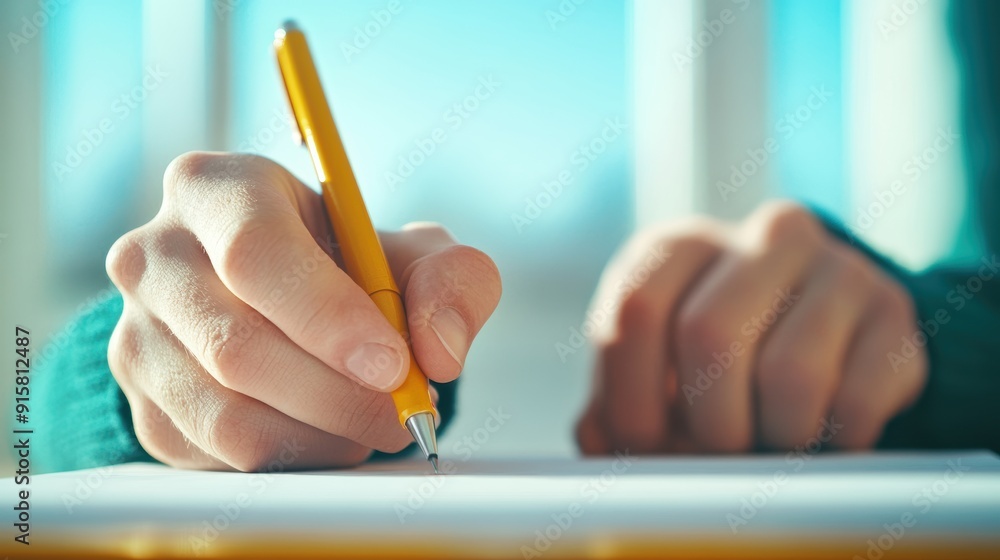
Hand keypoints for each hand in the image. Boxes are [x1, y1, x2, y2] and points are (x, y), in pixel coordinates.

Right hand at [106, 152, 500, 470]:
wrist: (290, 305)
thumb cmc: (351, 267)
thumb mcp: (415, 254)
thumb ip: (451, 281)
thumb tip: (440, 352)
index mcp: (215, 190)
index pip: (254, 253)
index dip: (327, 317)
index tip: (393, 364)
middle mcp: (155, 256)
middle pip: (235, 347)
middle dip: (338, 396)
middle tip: (402, 412)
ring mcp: (136, 335)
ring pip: (226, 415)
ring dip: (320, 435)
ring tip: (371, 422)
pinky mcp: (144, 403)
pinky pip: (217, 456)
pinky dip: (292, 458)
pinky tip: (329, 433)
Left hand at [576, 202, 925, 453]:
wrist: (826, 338)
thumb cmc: (715, 364)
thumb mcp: (654, 371)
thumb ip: (614, 407)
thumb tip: (600, 439)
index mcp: (680, 246)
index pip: (637, 310)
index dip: (632, 395)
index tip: (644, 442)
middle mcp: (762, 236)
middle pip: (710, 336)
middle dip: (706, 421)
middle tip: (717, 448)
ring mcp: (837, 267)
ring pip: (790, 375)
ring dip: (772, 437)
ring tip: (770, 439)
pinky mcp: (893, 313)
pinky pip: (855, 402)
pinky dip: (830, 441)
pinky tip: (821, 429)